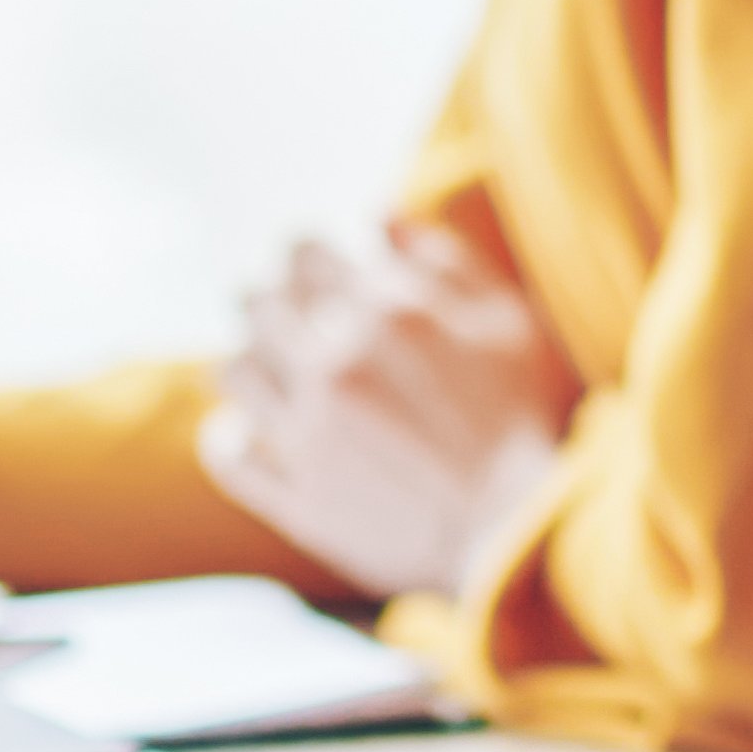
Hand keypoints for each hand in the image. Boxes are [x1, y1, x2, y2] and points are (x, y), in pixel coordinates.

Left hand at [196, 224, 571, 603]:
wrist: (522, 535)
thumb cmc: (525, 421)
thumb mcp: (509, 322)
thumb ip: (444, 258)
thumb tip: (378, 216)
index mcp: (385, 312)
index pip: (304, 253)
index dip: (304, 255)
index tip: (313, 269)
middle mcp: (334, 363)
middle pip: (256, 303)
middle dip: (266, 300)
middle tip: (280, 313)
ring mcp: (308, 434)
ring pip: (232, 370)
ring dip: (246, 361)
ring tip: (268, 369)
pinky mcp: (297, 497)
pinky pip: (227, 452)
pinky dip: (229, 435)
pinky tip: (250, 430)